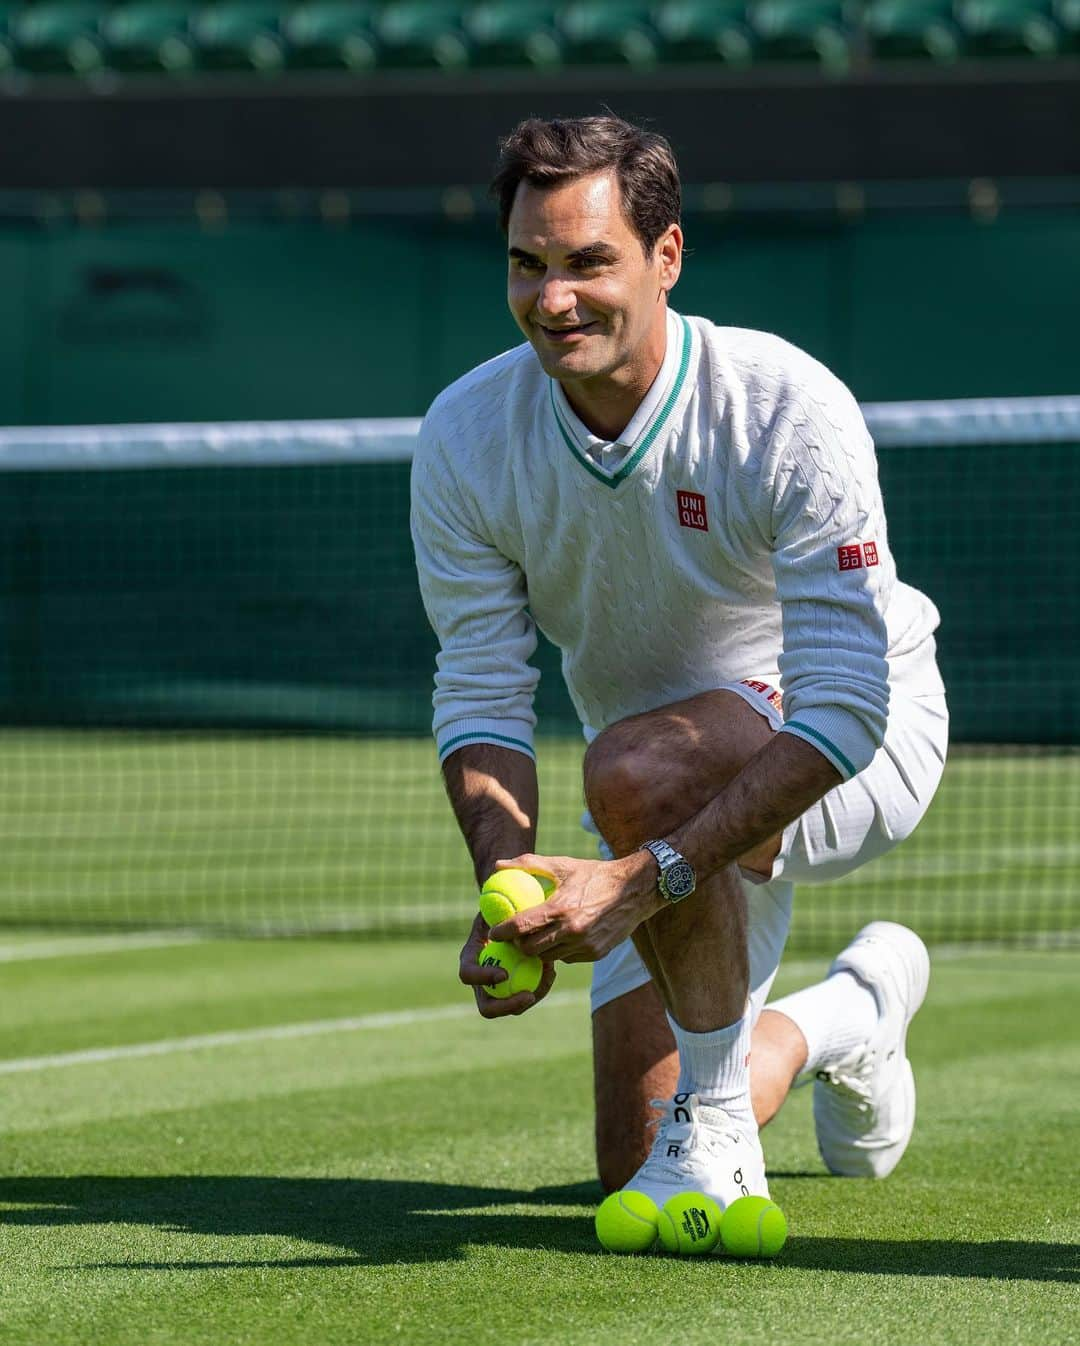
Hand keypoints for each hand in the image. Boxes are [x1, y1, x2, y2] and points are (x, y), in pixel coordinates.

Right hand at [458, 911, 556, 1018]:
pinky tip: (551, 971)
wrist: (509, 915)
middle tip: (529, 995)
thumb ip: (499, 911)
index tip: (504, 974)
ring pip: (511, 1007)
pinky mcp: (515, 988)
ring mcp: (498, 988)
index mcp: (470, 958)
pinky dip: (540, 988)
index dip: (483, 978)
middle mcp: (480, 980)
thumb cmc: (501, 906)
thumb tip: (507, 917)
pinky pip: (526, 997)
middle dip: (507, 1006)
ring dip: (530, 998)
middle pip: (487, 1006)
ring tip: (548, 976)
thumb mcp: (497, 904)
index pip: (467, 975)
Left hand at [488, 852, 660, 963]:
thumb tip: (499, 865)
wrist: (636, 889)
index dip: (502, 932)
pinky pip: (568, 958)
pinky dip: (560, 951)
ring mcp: (585, 945)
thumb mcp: (563, 864)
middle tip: (514, 937)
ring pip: (549, 957)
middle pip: (531, 949)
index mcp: (561, 908)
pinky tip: (559, 938)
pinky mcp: (596, 954)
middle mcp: (572, 930)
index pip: (521, 926)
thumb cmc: (595, 874)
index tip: (493, 931)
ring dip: (538, 950)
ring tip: (534, 938)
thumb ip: (529, 864)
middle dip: (518, 945)